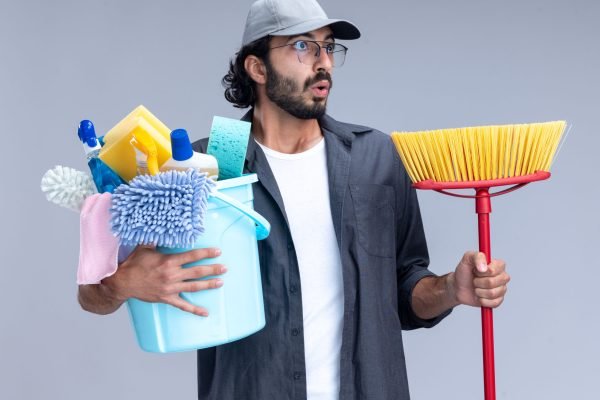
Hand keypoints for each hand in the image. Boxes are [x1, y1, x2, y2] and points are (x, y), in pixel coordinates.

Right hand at [102, 246, 225, 315]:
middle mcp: (171, 275)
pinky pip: (183, 306)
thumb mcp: (145, 247)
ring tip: (220, 282)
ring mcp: (170, 288)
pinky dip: (195, 310)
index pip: (192, 256)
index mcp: (168, 261)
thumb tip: (160, 223)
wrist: (123, 282)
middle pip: (197, 272)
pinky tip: (205, 312)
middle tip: (225, 268)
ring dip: (208, 285)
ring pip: (194, 287)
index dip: (206, 253)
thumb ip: (156, 237)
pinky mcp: (167, 298)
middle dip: (212, 269)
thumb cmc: (134, 264)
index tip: (217, 251)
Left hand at [449, 251, 509, 307]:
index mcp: (498, 265)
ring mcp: (502, 289)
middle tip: (474, 280)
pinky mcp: (498, 300)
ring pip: (492, 293)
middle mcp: (503, 276)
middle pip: (492, 282)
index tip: (475, 270)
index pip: (493, 270)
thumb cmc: (464, 272)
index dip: (481, 272)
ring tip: (476, 287)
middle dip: (478, 282)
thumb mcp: (467, 259)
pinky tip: (479, 296)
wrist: (458, 287)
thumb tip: (484, 268)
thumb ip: (476, 256)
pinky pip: (493, 303)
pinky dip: (482, 300)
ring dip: (479, 291)